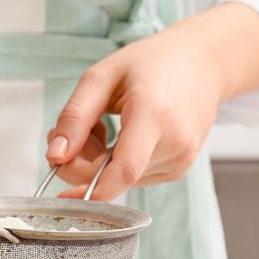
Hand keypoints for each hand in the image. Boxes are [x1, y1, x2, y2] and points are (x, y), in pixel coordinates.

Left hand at [45, 3, 258, 200]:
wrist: (202, 62)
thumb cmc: (152, 63)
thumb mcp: (102, 77)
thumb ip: (75, 117)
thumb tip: (55, 157)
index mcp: (155, 114)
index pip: (125, 170)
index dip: (91, 190)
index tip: (64, 196)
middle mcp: (175, 143)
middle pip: (114, 177)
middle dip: (83, 161)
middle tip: (76, 129)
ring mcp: (181, 159)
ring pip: (120, 180)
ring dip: (100, 162)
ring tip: (108, 124)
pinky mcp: (179, 169)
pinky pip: (134, 177)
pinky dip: (118, 163)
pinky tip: (126, 135)